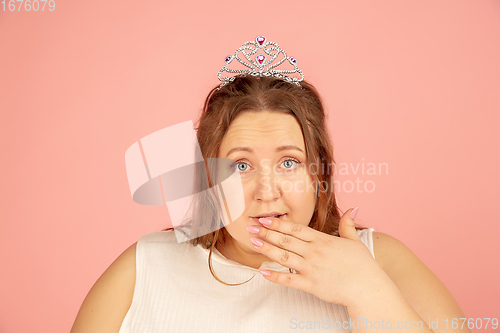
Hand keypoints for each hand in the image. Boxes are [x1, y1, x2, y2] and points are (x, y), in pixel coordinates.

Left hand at [247, 207, 389, 306]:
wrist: (369, 288)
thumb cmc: (363, 266)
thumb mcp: (355, 241)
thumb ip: (348, 225)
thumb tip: (351, 208)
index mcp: (322, 240)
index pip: (295, 229)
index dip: (278, 224)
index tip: (264, 220)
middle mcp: (314, 252)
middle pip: (285, 240)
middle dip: (266, 233)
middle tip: (250, 228)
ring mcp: (311, 268)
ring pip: (283, 257)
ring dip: (266, 249)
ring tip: (253, 243)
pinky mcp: (311, 284)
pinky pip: (289, 280)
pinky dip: (275, 276)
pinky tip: (262, 272)